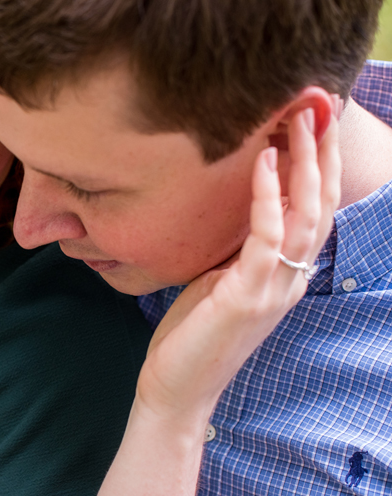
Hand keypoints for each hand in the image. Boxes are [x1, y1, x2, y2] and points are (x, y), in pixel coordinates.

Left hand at [139, 104, 340, 424]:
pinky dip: (268, 196)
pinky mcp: (249, 295)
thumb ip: (239, 249)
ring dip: (305, 163)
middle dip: (322, 154)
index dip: (317, 167)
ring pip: (305, 215)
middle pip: (320, 206)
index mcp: (284, 275)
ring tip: (299, 118)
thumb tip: (238, 210)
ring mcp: (274, 288)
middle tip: (317, 105)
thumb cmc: (193, 334)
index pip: (312, 212)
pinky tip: (263, 162)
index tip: (311, 123)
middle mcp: (290, 279)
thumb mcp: (220, 280)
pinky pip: (267, 236)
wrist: (176, 387)